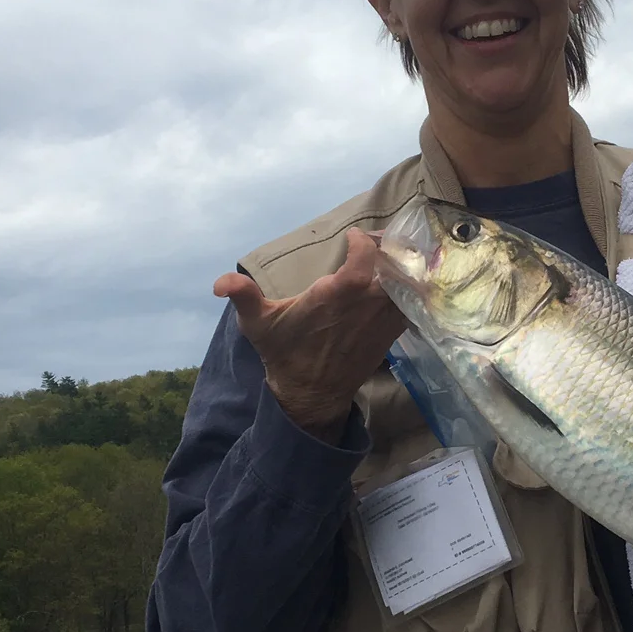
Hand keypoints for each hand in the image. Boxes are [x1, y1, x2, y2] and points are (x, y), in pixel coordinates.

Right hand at [215, 228, 407, 441]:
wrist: (310, 394)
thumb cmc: (283, 352)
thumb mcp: (256, 323)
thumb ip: (242, 295)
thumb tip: (219, 283)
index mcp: (334, 298)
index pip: (364, 259)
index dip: (363, 242)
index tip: (352, 237)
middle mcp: (364, 306)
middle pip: (394, 265)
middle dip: (388, 248)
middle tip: (375, 241)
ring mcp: (382, 320)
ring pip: (408, 283)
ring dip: (402, 266)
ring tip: (388, 256)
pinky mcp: (392, 332)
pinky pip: (413, 302)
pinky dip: (411, 287)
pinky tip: (398, 279)